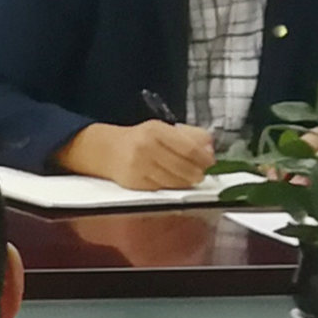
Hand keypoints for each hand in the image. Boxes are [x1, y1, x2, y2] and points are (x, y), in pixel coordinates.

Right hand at [56, 120, 215, 191]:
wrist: (105, 150)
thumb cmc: (140, 139)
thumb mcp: (163, 129)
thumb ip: (190, 136)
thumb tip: (211, 150)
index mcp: (155, 130)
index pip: (189, 147)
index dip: (204, 158)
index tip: (211, 163)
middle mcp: (146, 147)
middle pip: (185, 167)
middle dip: (197, 173)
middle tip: (200, 173)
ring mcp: (139, 166)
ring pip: (176, 181)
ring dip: (187, 182)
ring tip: (188, 177)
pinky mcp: (135, 182)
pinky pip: (163, 188)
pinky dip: (172, 186)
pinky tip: (171, 180)